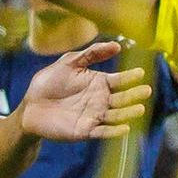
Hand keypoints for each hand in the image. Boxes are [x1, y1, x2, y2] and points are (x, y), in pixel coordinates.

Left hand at [14, 39, 150, 140]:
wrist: (30, 107)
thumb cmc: (49, 83)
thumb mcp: (68, 63)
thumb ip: (91, 53)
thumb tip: (117, 45)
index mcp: (99, 83)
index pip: (120, 80)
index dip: (130, 77)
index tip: (140, 73)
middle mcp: (101, 100)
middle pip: (122, 98)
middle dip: (135, 95)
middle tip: (147, 90)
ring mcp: (95, 116)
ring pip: (116, 115)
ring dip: (129, 113)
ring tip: (140, 109)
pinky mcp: (86, 131)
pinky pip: (103, 132)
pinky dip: (114, 131)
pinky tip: (124, 128)